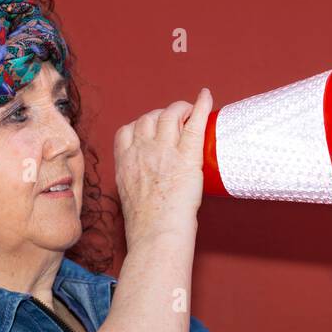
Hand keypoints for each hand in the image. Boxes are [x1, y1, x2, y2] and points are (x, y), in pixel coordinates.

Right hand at [114, 87, 212, 247]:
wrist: (156, 234)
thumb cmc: (146, 226)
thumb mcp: (128, 198)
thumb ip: (136, 181)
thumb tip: (150, 182)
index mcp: (125, 162)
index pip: (127, 131)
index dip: (142, 125)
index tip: (152, 129)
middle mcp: (141, 151)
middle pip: (149, 118)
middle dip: (162, 115)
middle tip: (176, 121)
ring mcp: (164, 151)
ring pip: (169, 115)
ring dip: (180, 109)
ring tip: (190, 112)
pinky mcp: (187, 156)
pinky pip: (194, 123)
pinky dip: (201, 106)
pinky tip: (206, 97)